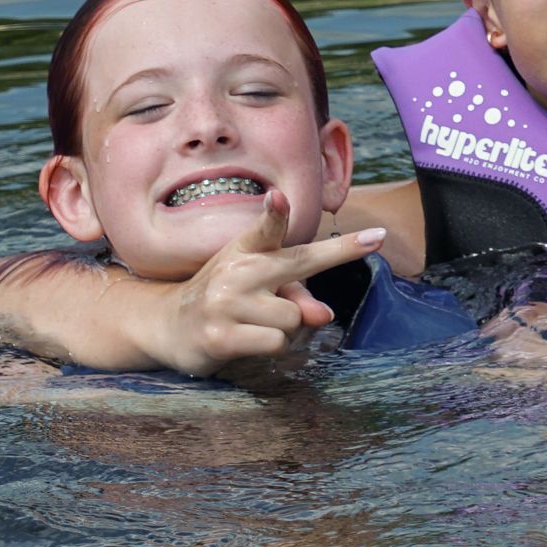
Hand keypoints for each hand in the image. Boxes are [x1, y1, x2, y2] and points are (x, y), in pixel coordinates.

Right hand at [150, 189, 389, 378]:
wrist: (168, 325)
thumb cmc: (226, 298)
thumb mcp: (258, 286)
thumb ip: (297, 295)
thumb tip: (325, 316)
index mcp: (245, 249)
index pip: (267, 228)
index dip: (276, 214)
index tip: (278, 198)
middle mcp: (236, 271)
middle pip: (301, 265)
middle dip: (341, 252)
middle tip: (377, 237)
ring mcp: (226, 304)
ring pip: (295, 319)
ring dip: (288, 329)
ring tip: (259, 325)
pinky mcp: (221, 337)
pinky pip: (277, 344)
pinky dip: (274, 348)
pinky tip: (248, 342)